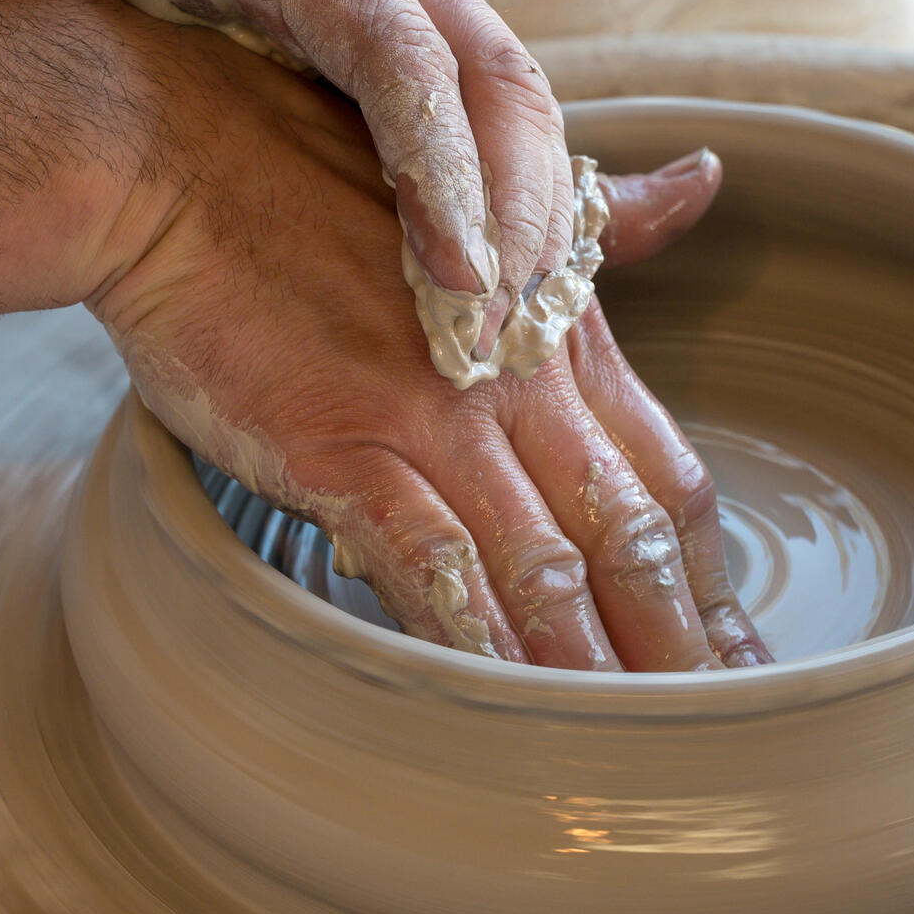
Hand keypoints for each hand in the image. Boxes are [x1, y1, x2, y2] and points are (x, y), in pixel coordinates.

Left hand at [0, 0, 576, 382]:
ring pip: (512, 106)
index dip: (442, 167)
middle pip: (495, 81)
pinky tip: (496, 293)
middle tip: (502, 334)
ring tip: (509, 333)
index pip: (405, 53)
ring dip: (527, 221)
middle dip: (516, 212)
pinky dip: (507, 208)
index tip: (458, 275)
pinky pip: (490, 124)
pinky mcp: (415, 34)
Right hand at [97, 46, 771, 669]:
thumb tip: (706, 181)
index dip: (710, 579)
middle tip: (709, 729)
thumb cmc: (313, 174)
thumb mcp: (481, 186)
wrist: (177, 160)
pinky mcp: (343, 446)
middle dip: (674, 646)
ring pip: (544, 566)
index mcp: (558, 325)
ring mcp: (432, 414)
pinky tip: (501, 706)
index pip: (669, 476)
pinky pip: (430, 564)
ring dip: (590, 670)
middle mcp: (516, 376)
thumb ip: (601, 223)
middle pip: (628, 538)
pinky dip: (474, 641)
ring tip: (621, 754)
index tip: (735, 654)